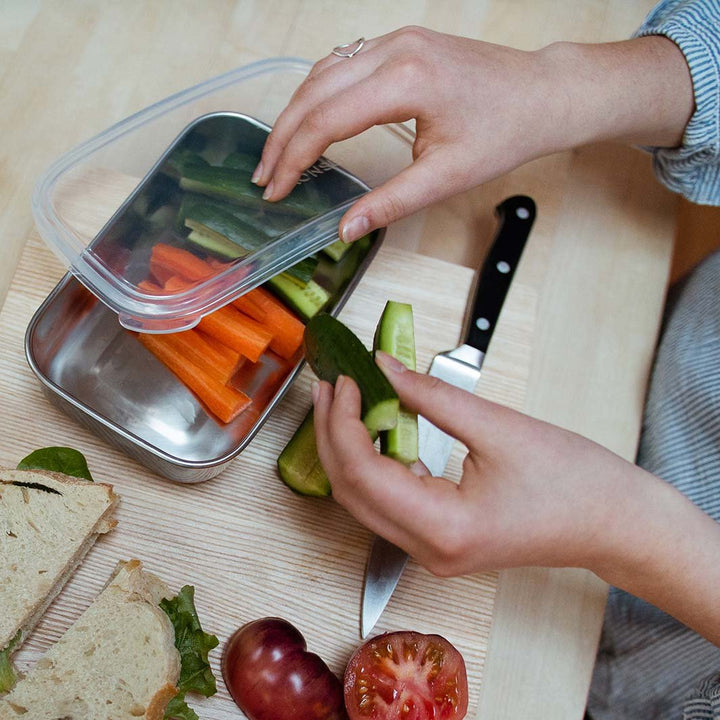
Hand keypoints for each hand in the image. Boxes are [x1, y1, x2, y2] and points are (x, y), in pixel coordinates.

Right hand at [254, 27, 691, 241]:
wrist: (542, 95)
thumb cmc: (505, 132)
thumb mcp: (447, 177)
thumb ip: (390, 202)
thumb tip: (345, 229)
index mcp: (406, 80)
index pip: (326, 120)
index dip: (294, 158)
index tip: (276, 189)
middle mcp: (395, 49)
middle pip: (314, 91)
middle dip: (283, 137)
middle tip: (265, 175)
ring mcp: (398, 40)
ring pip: (324, 72)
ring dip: (295, 112)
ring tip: (279, 152)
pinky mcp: (403, 43)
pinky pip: (344, 62)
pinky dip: (318, 92)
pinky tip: (309, 117)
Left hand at [312, 351, 719, 644]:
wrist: (615, 522)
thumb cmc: (574, 481)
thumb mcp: (497, 426)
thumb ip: (431, 397)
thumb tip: (385, 368)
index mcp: (443, 527)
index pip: (362, 472)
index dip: (344, 421)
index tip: (344, 381)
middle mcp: (429, 550)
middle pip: (351, 491)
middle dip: (333, 434)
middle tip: (332, 385)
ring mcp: (433, 552)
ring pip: (364, 500)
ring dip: (348, 450)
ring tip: (345, 401)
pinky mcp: (441, 541)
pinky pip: (389, 504)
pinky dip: (374, 465)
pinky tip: (376, 429)